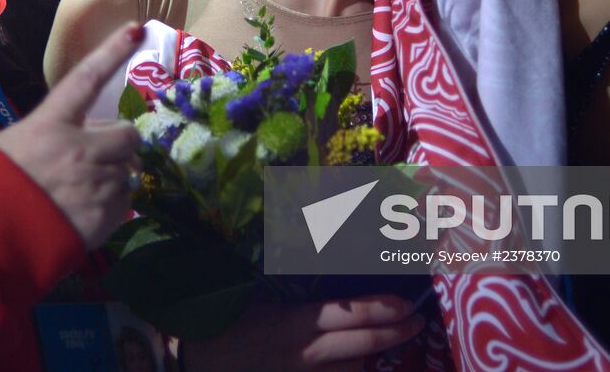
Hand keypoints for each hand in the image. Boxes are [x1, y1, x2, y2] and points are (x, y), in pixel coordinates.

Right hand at [0, 23, 143, 248]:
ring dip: (114, 179)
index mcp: (50, 124)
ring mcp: (94, 183)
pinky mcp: (103, 217)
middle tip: (97, 159)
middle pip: (128, 135)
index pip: (87, 79)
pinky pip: (126, 205)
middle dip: (119, 146)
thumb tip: (68, 139)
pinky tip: (86, 215)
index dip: (111, 53)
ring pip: (129, 172)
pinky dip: (113, 209)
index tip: (135, 29)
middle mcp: (79, 148)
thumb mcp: (7, 147)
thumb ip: (45, 137)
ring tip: (84, 193)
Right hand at [181, 294, 424, 371]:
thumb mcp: (254, 294)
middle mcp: (304, 354)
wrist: (193, 360)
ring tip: (393, 342)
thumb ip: (289, 280)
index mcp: (294, 322)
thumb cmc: (222, 319)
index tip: (406, 303)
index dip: (381, 310)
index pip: (349, 315)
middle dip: (394, 335)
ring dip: (373, 357)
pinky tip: (357, 366)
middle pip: (361, 347)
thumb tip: (316, 249)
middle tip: (416, 323)